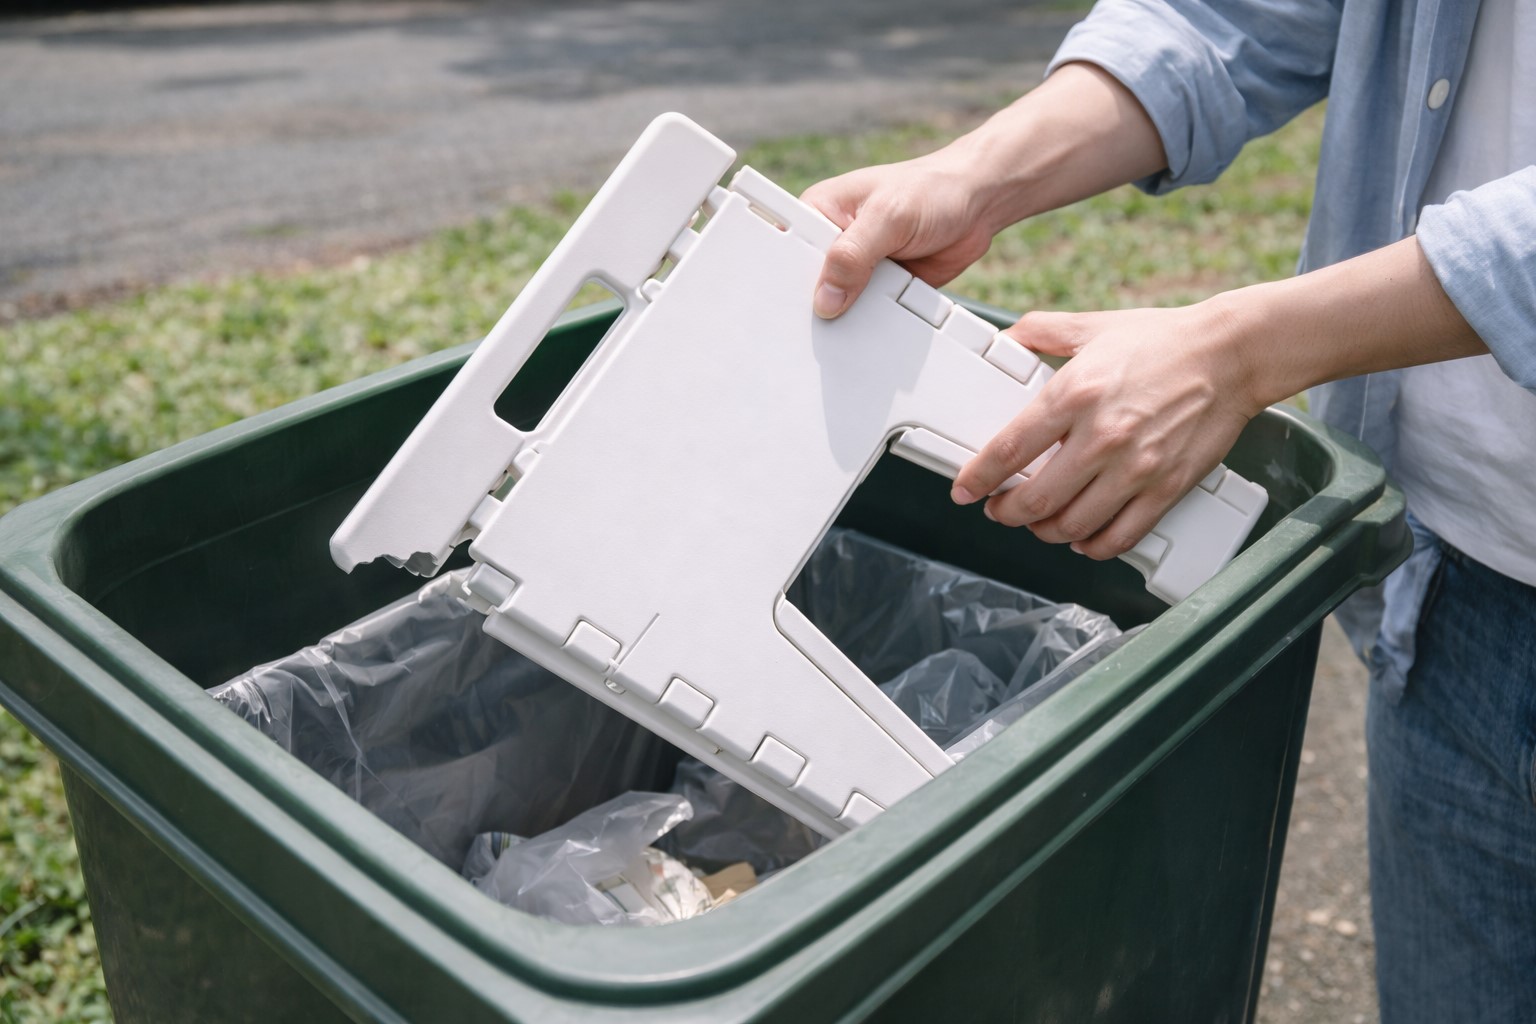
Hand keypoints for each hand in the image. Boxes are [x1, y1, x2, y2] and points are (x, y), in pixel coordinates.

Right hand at [801, 150, 1000, 318]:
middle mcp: (835, 241)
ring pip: (839, 303)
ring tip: (842, 336)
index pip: (787, 248)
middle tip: (816, 327)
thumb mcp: (887, 216)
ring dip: (846, 317)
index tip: (780, 306)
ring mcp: (858, 267)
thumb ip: (854, 255)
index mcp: (821, 212)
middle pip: (810, 282)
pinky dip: (873, 324)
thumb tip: (826, 299)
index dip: (781, 276)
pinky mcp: (881, 288)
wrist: (978, 204)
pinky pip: (869, 314)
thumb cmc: (931, 189)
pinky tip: (870, 335)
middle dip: (815, 303)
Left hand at [952, 302, 1262, 559]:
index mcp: (1075, 393)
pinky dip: (1092, 545)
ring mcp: (1136, 467)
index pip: (1009, 451)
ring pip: (1072, 526)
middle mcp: (1102, 436)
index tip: (965, 490)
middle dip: (1006, 512)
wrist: (1232, 354)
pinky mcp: (1166, 488)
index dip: (977, 478)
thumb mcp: (1091, 326)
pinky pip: (1119, 537)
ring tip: (1038, 521)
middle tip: (999, 509)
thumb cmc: (1163, 340)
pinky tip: (1082, 536)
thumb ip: (1039, 332)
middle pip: (1035, 500)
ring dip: (1045, 532)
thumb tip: (1003, 340)